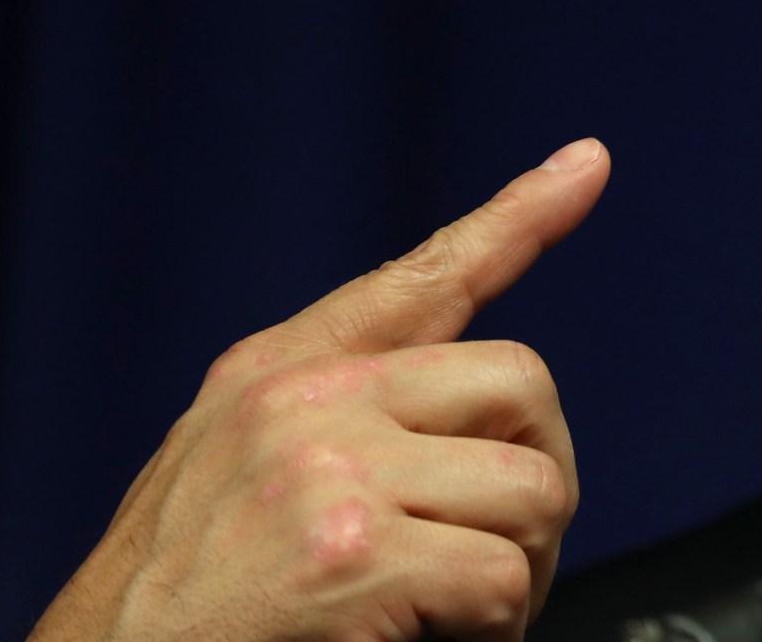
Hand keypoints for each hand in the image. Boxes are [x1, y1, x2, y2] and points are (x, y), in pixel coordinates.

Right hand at [28, 139, 609, 641]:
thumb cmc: (176, 600)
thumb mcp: (228, 463)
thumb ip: (333, 411)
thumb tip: (454, 405)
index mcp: (279, 373)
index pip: (424, 277)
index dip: (518, 217)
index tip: (586, 166)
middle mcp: (305, 403)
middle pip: (519, 385)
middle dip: (537, 476)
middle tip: (501, 550)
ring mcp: (329, 472)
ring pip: (532, 491)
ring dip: (522, 568)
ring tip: (460, 609)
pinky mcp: (351, 554)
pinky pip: (501, 578)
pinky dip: (495, 626)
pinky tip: (440, 637)